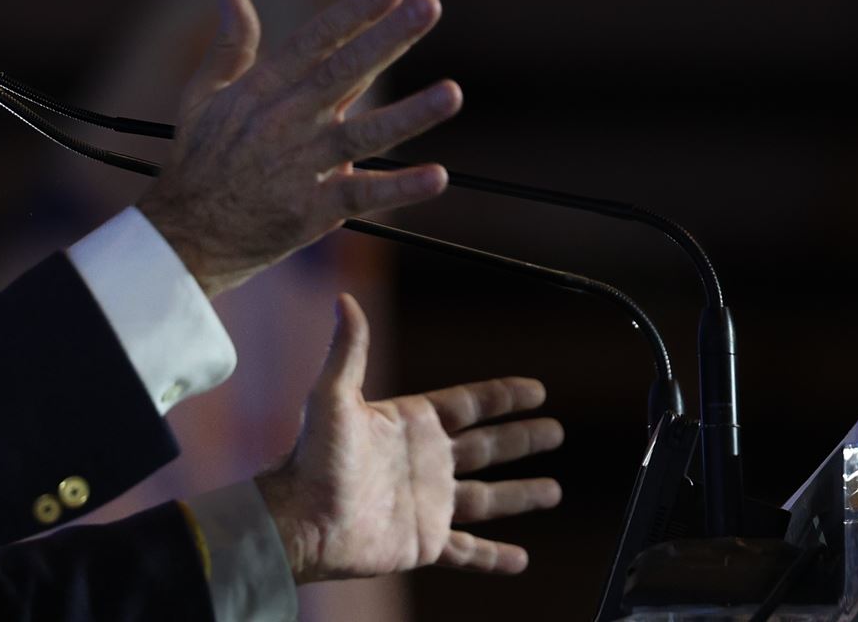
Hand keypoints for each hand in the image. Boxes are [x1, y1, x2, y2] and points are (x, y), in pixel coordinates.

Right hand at [137, 0, 461, 295]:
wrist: (184, 236)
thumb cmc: (197, 162)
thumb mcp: (202, 97)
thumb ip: (228, 46)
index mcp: (261, 91)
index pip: (314, 41)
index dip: (352, 12)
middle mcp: (285, 123)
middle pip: (345, 74)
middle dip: (389, 39)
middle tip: (429, 6)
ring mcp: (301, 167)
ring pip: (363, 135)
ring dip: (410, 115)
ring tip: (453, 93)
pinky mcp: (312, 212)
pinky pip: (362, 196)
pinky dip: (399, 188)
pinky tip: (437, 176)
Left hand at [256, 294, 563, 583]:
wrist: (301, 521)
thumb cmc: (312, 459)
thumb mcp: (332, 397)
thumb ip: (348, 350)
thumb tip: (345, 298)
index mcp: (411, 424)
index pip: (468, 404)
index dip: (503, 396)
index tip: (537, 389)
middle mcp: (424, 462)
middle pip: (486, 447)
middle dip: (522, 439)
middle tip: (557, 431)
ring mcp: (428, 504)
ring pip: (487, 499)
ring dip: (520, 495)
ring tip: (554, 491)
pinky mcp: (425, 543)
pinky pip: (469, 552)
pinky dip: (494, 558)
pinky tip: (520, 559)